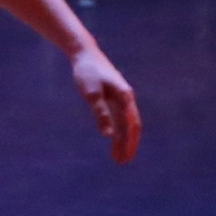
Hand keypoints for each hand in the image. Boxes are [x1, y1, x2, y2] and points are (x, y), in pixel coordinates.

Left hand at [71, 44, 139, 162]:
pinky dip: (116, 129)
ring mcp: (120, 97)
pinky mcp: (112, 96)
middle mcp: (126, 98)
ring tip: (115, 156)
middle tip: (122, 162)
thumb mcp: (91, 94)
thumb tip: (108, 135)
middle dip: (128, 144)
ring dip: (121, 139)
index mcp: (124, 97)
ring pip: (124, 123)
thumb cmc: (87, 72)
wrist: (84, 53)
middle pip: (131, 126)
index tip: (126, 157)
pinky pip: (118, 117)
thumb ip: (100, 113)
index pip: (131, 125)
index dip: (129, 143)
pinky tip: (111, 138)